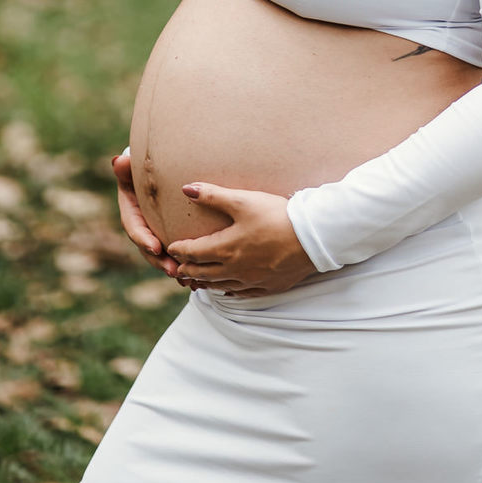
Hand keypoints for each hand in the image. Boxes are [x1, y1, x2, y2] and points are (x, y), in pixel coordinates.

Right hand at [112, 148, 179, 277]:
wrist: (160, 178)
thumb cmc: (145, 172)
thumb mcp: (135, 169)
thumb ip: (127, 168)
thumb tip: (119, 161)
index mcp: (132, 214)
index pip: (135, 228)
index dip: (144, 239)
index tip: (155, 247)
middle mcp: (142, 229)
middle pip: (149, 249)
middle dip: (160, 261)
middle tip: (174, 270)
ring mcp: (155, 237)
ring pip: (162, 257)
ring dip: (173, 269)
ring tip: (187, 279)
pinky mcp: (169, 240)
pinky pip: (174, 257)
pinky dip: (184, 269)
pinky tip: (196, 281)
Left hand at [167, 183, 317, 297]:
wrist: (311, 237)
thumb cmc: (276, 215)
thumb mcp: (243, 200)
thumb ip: (213, 196)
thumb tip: (186, 189)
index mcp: (226, 248)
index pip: (193, 253)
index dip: (180, 250)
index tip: (171, 248)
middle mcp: (235, 269)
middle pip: (203, 273)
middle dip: (188, 269)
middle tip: (177, 267)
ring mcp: (251, 280)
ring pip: (220, 285)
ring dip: (204, 282)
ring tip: (195, 281)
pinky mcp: (268, 286)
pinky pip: (242, 293)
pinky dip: (229, 291)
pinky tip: (228, 289)